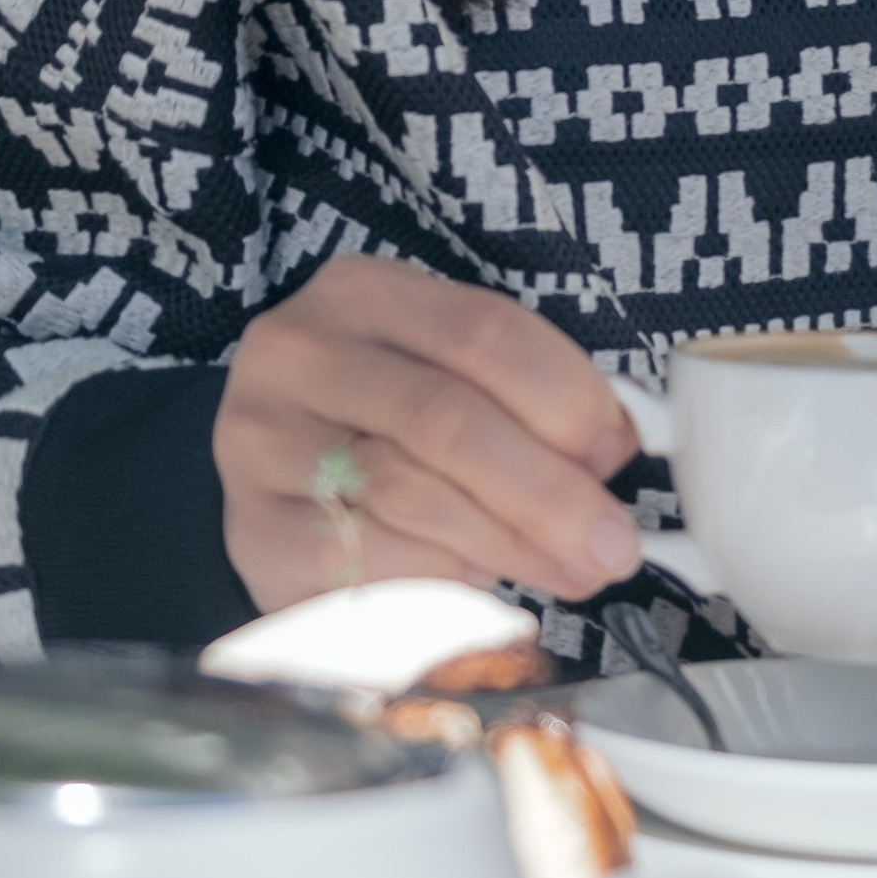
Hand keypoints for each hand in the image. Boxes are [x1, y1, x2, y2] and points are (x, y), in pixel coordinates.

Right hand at [215, 253, 644, 616]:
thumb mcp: (453, 380)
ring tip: (567, 570)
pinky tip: (476, 583)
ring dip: (510, 542)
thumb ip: (527, 400)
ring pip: (411, 493)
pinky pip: (371, 560)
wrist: (282, 491)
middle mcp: (299, 355)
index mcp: (363, 294)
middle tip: (612, 547)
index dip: (565, 396)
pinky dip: (442, 578)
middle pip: (446, 419)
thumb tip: (616, 449)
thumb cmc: (389, 430)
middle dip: (548, 491)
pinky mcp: (258, 531)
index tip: (617, 454)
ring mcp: (265, 444)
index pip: (481, 331)